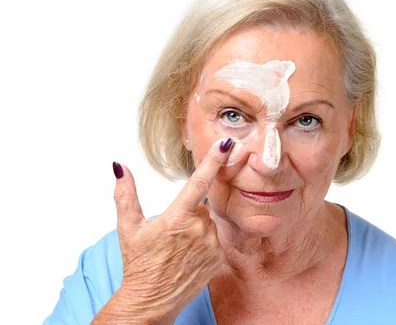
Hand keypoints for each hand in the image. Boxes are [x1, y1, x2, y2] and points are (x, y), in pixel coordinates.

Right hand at [111, 137, 232, 323]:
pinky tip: (190, 255)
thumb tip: (119, 166)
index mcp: (177, 218)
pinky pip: (216, 238)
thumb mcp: (128, 228)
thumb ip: (125, 194)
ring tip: (180, 246)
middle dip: (189, 211)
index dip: (214, 161)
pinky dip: (205, 241)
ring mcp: (211, 244)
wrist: (151, 300)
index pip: (199, 182)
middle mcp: (198, 229)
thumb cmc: (138, 263)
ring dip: (198, 227)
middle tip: (172, 232)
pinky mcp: (219, 257)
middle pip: (201, 206)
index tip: (227, 145)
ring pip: (209, 222)